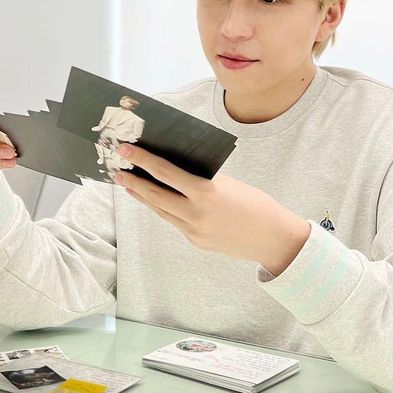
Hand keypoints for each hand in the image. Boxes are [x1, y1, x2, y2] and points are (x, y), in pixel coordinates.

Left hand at [112, 144, 310, 274]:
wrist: (274, 239)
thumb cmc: (256, 204)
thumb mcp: (229, 185)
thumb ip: (202, 180)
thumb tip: (176, 172)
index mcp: (206, 193)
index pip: (166, 173)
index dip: (144, 161)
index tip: (127, 150)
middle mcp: (196, 215)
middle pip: (156, 195)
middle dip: (135, 182)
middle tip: (118, 169)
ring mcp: (194, 232)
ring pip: (161, 211)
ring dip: (143, 197)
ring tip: (129, 185)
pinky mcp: (196, 242)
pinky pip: (174, 222)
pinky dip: (163, 209)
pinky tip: (154, 201)